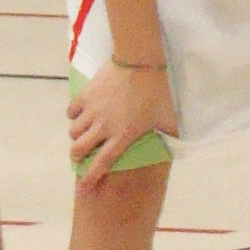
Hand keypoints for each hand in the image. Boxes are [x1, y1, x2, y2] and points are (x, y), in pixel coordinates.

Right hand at [69, 60, 178, 186]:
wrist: (140, 62)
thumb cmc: (158, 91)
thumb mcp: (169, 117)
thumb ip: (170, 133)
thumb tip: (177, 143)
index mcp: (122, 136)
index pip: (102, 163)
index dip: (91, 176)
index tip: (84, 186)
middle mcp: (103, 127)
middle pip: (79, 149)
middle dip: (76, 156)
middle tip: (78, 156)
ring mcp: (92, 111)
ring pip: (73, 131)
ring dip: (76, 136)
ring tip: (82, 134)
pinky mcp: (85, 96)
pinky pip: (72, 112)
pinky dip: (74, 116)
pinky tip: (81, 114)